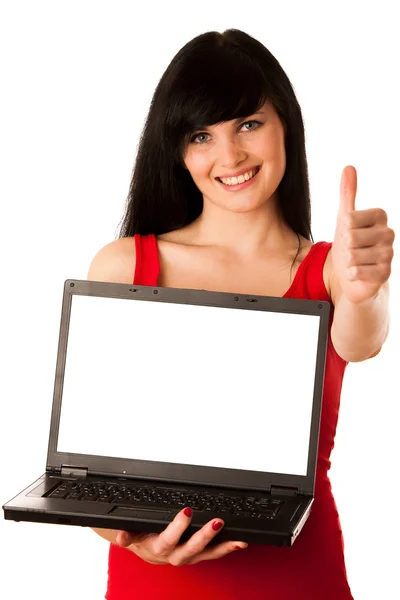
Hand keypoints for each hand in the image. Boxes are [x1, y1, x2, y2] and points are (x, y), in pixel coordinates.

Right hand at [115, 507, 247, 565]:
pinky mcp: (199, 555)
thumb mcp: (132, 533)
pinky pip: (214, 554)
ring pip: (207, 554)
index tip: (186, 512)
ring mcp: (189, 557)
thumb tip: (120, 537)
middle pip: (192, 548)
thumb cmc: (143, 537)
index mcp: (159, 547)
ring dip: (223, 547)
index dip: (177, 527)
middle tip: (217, 522)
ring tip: (238, 540)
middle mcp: (176, 555)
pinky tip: (240, 542)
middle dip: (205, 536)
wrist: (148, 552)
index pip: (168, 539)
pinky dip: (227, 548)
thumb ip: (127, 534)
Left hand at [332, 165, 394, 303]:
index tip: (349, 233)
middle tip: (352, 249)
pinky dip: (351, 274)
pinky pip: (357, 271)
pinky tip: (357, 272)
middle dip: (345, 247)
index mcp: (380, 216)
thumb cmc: (349, 243)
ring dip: (347, 261)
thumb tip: (348, 167)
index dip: (342, 229)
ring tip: (355, 261)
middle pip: (350, 237)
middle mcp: (389, 233)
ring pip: (352, 255)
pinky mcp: (384, 274)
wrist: (351, 273)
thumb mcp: (345, 217)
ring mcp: (389, 254)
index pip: (349, 219)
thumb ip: (348, 193)